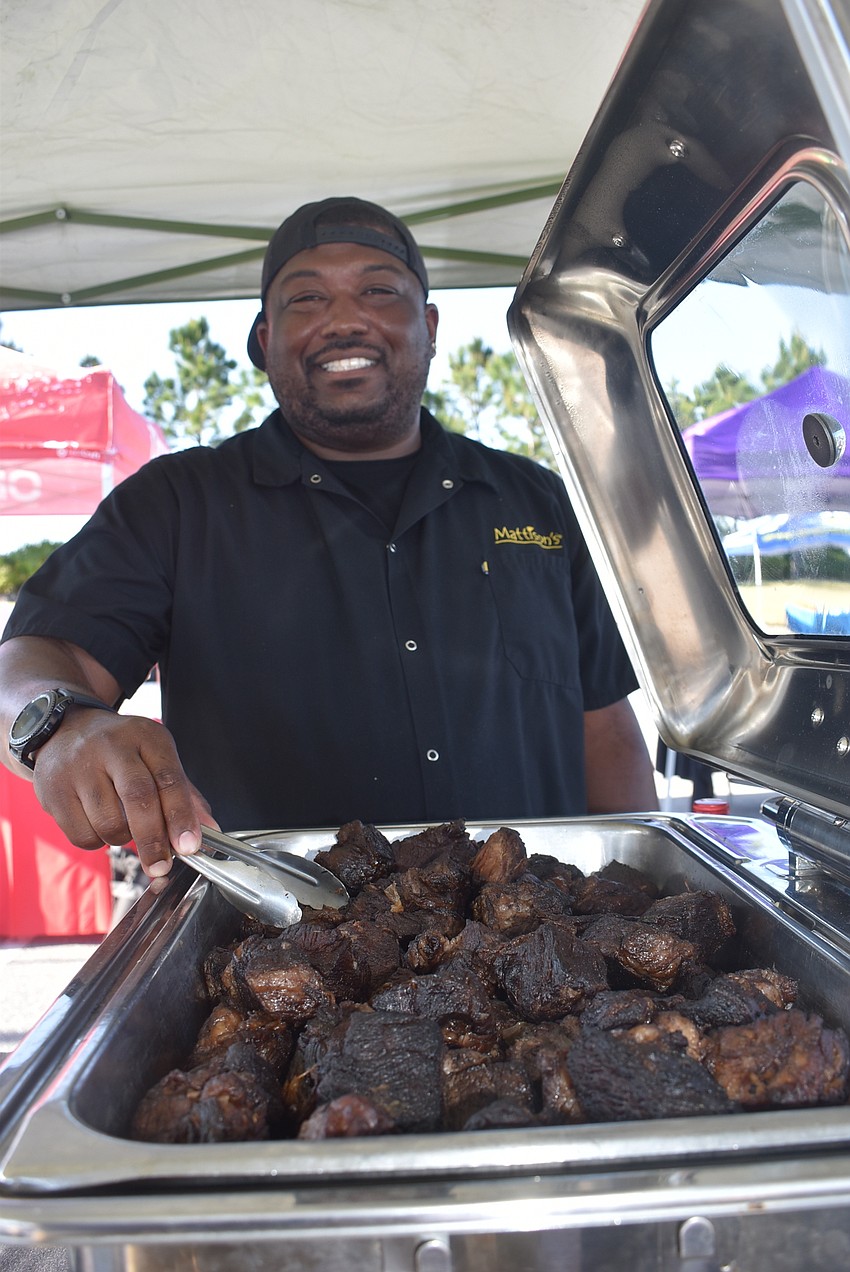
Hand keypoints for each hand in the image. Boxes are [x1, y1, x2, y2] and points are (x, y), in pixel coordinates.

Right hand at [30, 708, 216, 888]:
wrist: (65, 731)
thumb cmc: (121, 751)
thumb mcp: (156, 759)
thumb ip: (184, 794)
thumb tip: (209, 828)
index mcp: (146, 737)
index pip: (168, 778)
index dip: (181, 816)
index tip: (188, 847)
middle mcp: (112, 747)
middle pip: (137, 799)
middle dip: (153, 840)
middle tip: (161, 866)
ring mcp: (78, 767)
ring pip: (109, 822)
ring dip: (122, 838)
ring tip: (123, 824)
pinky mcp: (53, 789)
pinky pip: (82, 834)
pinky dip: (96, 840)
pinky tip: (98, 822)